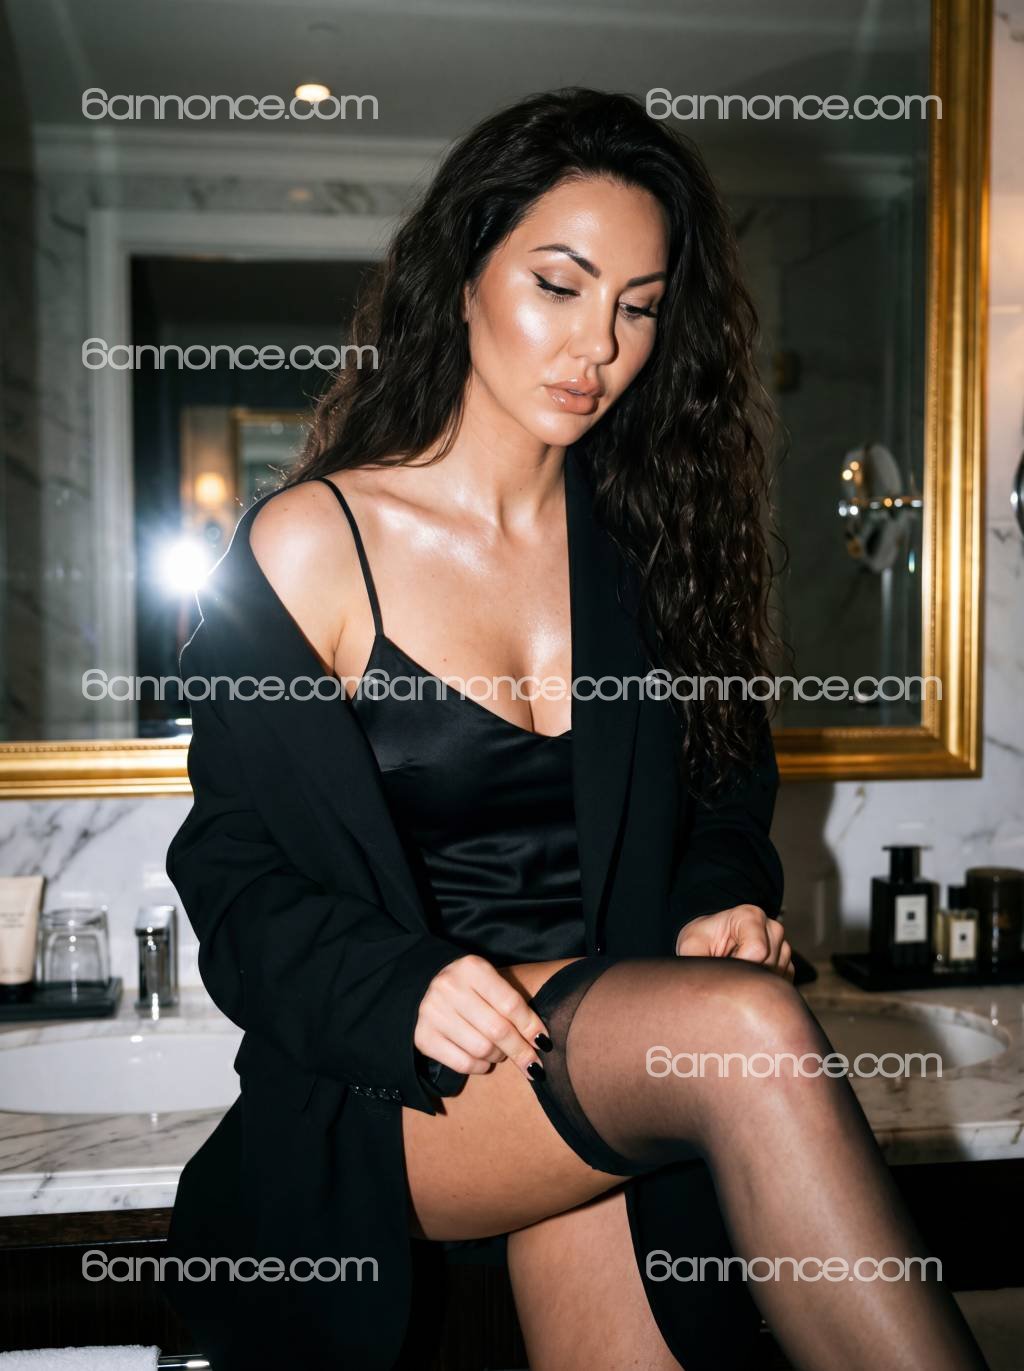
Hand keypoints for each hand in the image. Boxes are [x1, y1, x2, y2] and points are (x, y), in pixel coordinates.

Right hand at [414, 954, 550, 1080]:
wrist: (427, 986)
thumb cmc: (472, 987)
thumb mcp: (491, 981)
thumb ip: (513, 1003)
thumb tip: (541, 1041)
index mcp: (472, 968)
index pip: (510, 1003)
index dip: (531, 1026)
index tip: (544, 1043)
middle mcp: (449, 987)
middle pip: (497, 1030)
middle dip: (520, 1051)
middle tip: (533, 1062)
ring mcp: (433, 1012)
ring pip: (481, 1049)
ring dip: (499, 1057)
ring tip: (502, 1053)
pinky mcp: (423, 1037)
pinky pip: (463, 1063)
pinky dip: (480, 1067)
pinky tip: (484, 1061)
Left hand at [675, 904, 794, 980]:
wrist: (712, 941)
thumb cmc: (703, 941)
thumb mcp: (691, 946)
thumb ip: (697, 959)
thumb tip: (701, 985)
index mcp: (750, 916)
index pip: (758, 950)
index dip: (739, 966)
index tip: (724, 967)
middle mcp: (772, 928)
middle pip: (768, 966)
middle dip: (746, 975)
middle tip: (727, 970)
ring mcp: (783, 947)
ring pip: (777, 978)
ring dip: (754, 983)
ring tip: (736, 972)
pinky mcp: (787, 965)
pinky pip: (781, 984)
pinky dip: (763, 988)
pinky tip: (748, 979)